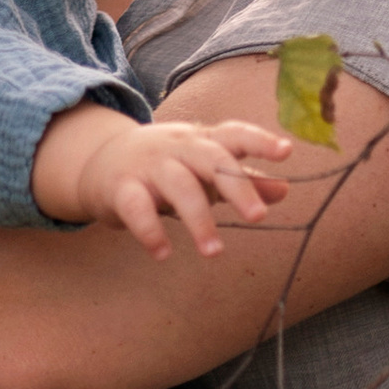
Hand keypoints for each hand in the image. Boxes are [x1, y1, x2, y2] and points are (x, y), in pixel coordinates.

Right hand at [32, 104, 295, 257]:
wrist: (101, 161)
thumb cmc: (168, 165)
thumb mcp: (205, 169)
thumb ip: (244, 180)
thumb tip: (285, 190)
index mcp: (203, 141)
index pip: (234, 134)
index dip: (260, 140)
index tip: (286, 151)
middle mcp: (178, 148)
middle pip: (211, 159)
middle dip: (236, 185)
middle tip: (258, 217)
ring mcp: (149, 166)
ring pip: (177, 185)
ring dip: (198, 219)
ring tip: (214, 252)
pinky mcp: (121, 188)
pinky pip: (136, 206)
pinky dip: (149, 230)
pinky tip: (163, 254)